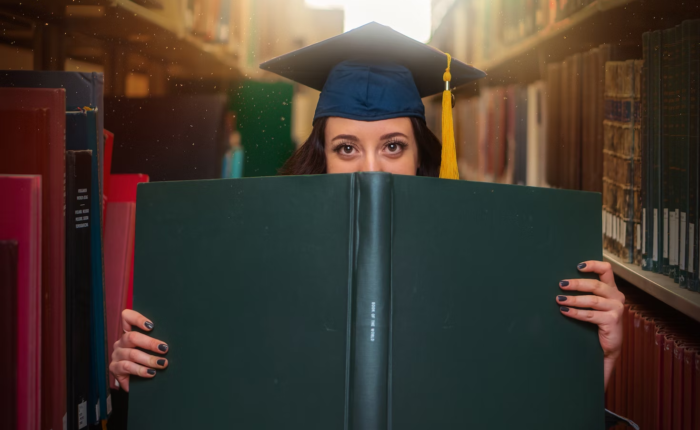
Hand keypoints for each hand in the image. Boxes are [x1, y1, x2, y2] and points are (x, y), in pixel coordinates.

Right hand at [109, 309, 168, 391]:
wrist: (134, 382)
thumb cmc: (144, 362)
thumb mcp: (149, 350)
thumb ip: (155, 343)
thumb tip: (173, 340)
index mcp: (128, 333)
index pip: (127, 317)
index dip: (137, 319)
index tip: (151, 325)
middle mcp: (121, 342)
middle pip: (132, 337)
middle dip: (151, 343)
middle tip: (164, 349)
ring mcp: (117, 355)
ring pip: (132, 354)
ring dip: (149, 359)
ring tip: (162, 363)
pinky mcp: (114, 368)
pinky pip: (127, 367)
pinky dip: (141, 370)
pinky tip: (151, 373)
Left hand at [556, 260, 624, 389]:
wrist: (608, 347)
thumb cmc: (598, 323)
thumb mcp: (594, 305)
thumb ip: (586, 293)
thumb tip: (563, 283)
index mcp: (611, 289)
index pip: (606, 270)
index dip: (593, 265)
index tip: (577, 266)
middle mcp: (616, 296)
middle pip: (595, 285)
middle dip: (576, 284)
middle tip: (561, 284)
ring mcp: (616, 308)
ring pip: (592, 299)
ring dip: (573, 299)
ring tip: (559, 299)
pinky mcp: (613, 320)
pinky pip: (591, 314)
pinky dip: (576, 312)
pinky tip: (565, 311)